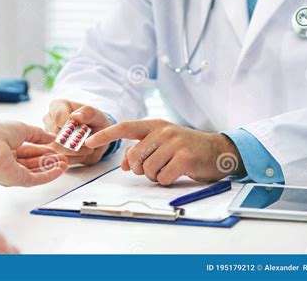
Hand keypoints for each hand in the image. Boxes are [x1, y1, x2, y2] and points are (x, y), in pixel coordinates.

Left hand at [0, 120, 67, 186]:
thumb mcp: (21, 128)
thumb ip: (38, 134)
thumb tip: (50, 136)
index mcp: (6, 146)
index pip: (28, 150)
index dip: (43, 148)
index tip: (55, 147)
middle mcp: (8, 160)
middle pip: (33, 162)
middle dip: (49, 159)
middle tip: (63, 157)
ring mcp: (12, 171)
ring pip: (36, 171)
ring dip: (51, 167)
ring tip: (65, 162)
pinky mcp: (16, 180)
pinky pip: (36, 179)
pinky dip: (49, 175)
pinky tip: (59, 169)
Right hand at [43, 99, 112, 164]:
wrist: (97, 137)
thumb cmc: (95, 122)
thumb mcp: (97, 114)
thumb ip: (88, 113)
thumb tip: (75, 116)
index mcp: (57, 106)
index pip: (58, 116)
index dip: (71, 125)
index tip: (83, 129)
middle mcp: (49, 121)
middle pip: (56, 134)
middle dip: (75, 141)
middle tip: (88, 141)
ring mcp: (48, 137)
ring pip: (57, 149)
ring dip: (76, 151)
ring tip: (88, 148)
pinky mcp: (52, 151)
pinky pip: (61, 158)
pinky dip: (76, 158)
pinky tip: (83, 153)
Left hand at [86, 119, 244, 184]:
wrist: (217, 150)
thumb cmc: (186, 147)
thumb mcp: (162, 143)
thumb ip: (141, 150)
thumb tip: (123, 164)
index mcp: (154, 125)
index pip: (124, 127)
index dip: (105, 135)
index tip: (88, 142)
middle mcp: (163, 131)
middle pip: (134, 156)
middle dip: (138, 168)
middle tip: (152, 168)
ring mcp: (174, 143)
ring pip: (147, 169)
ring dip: (154, 175)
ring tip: (167, 168)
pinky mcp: (184, 158)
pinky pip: (162, 177)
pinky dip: (166, 180)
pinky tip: (176, 173)